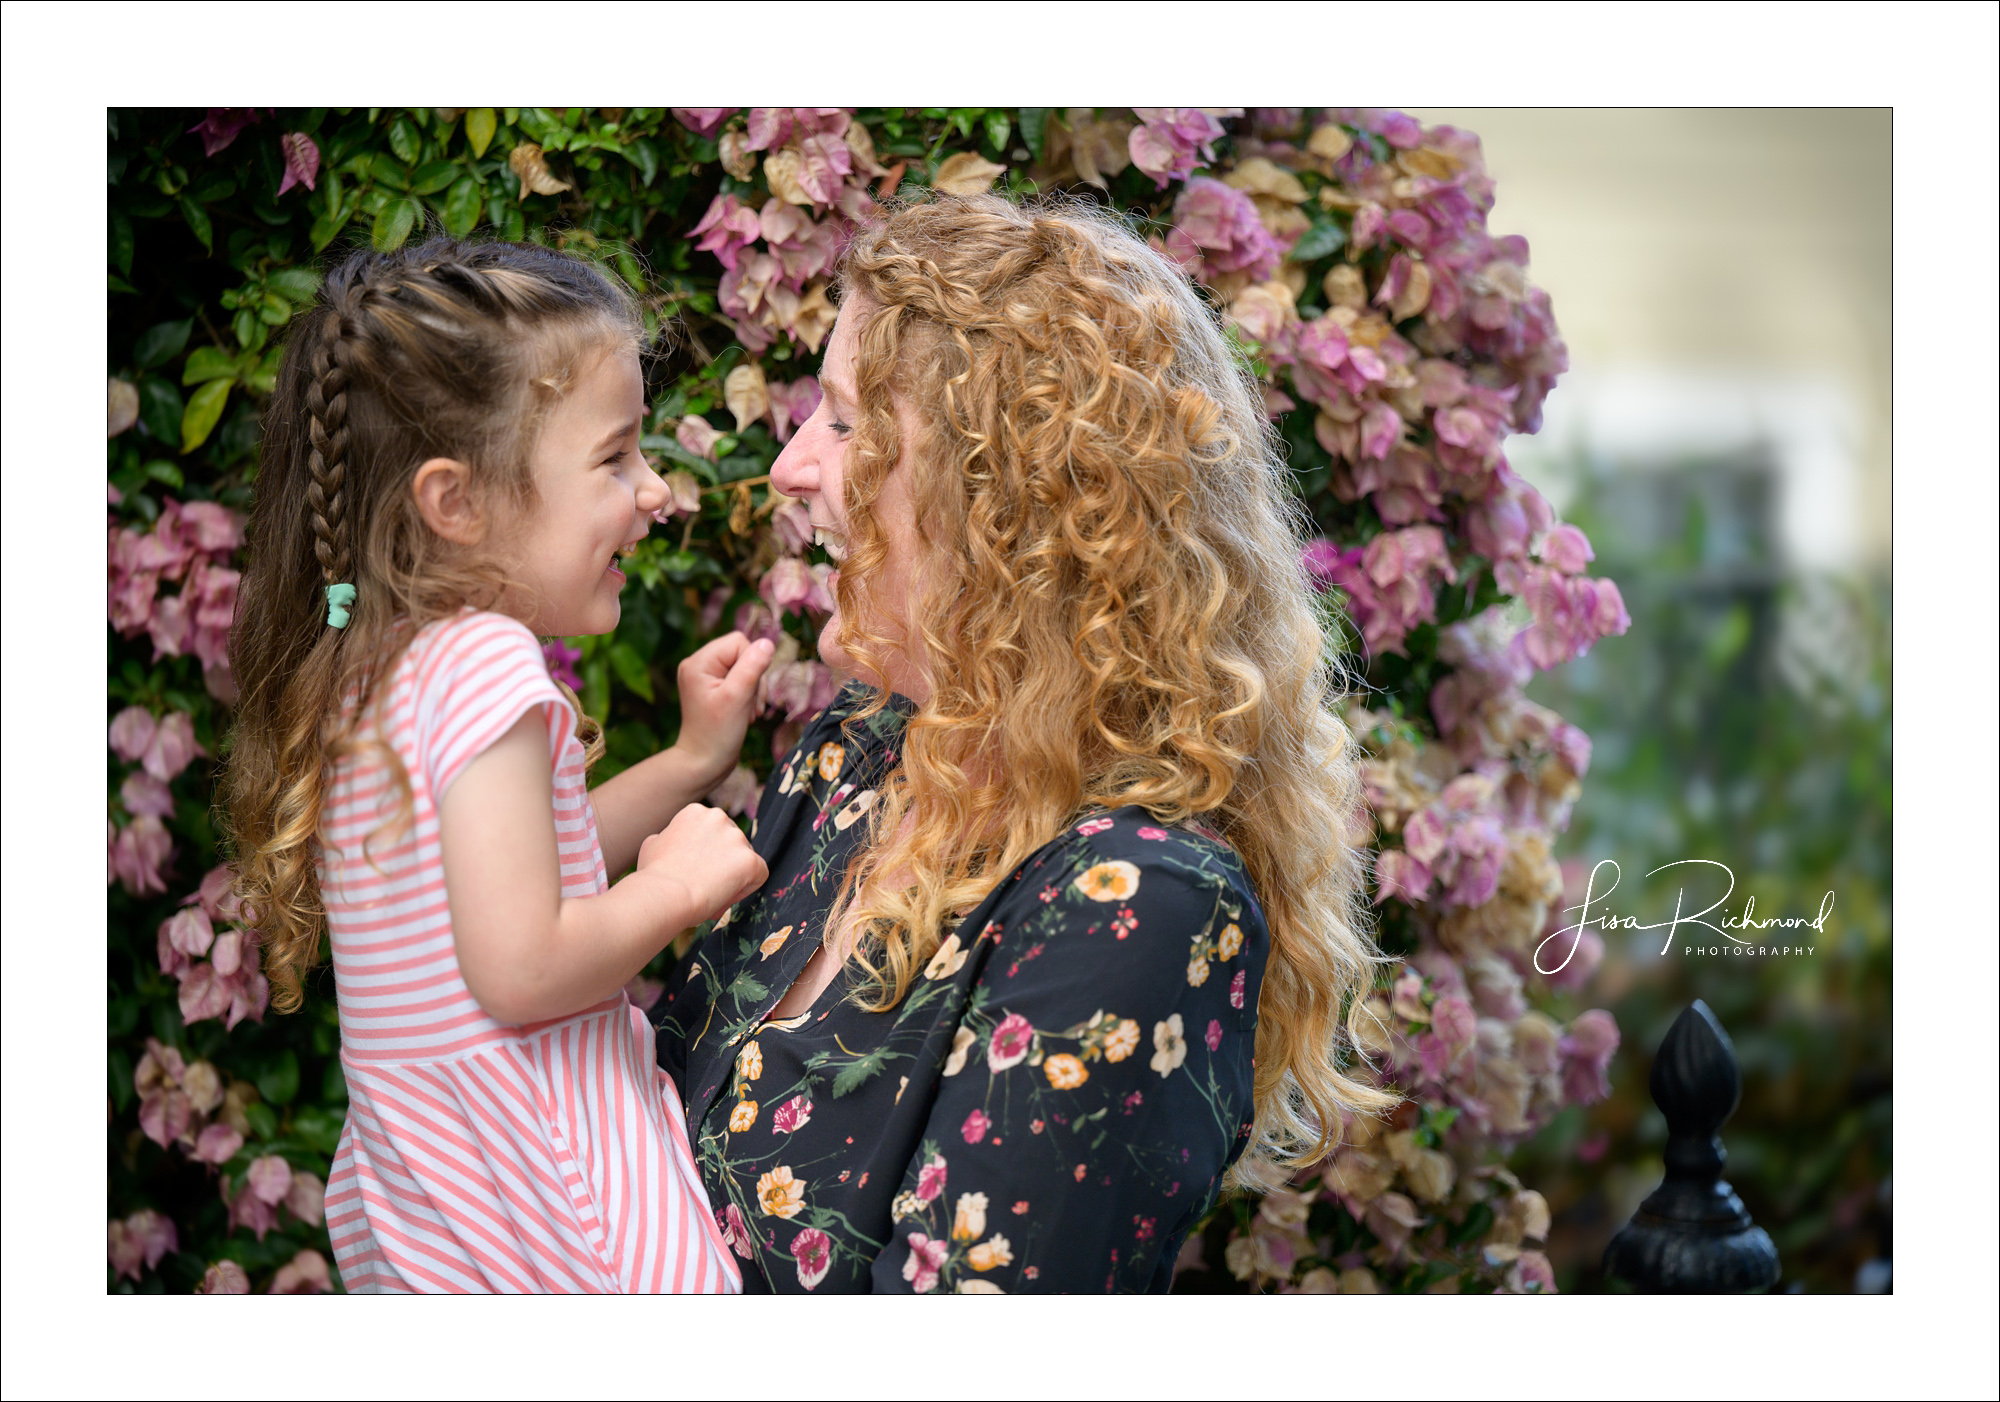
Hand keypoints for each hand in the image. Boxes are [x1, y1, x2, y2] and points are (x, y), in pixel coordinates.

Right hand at [636, 803, 767, 921]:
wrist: (664, 894)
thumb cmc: (654, 875)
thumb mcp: (652, 844)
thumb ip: (669, 836)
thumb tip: (670, 839)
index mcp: (696, 812)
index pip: (713, 832)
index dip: (706, 855)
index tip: (694, 871)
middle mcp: (719, 817)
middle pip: (731, 844)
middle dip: (722, 864)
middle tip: (704, 885)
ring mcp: (737, 838)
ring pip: (745, 859)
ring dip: (733, 877)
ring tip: (710, 894)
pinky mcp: (750, 860)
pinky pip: (758, 876)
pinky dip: (745, 889)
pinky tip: (723, 897)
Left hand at [672, 631, 775, 788]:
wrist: (703, 764)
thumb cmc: (717, 734)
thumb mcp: (738, 698)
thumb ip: (752, 667)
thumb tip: (767, 643)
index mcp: (698, 662)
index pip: (739, 642)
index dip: (752, 664)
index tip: (748, 693)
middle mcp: (698, 664)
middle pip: (742, 653)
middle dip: (753, 679)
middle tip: (749, 706)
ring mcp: (705, 677)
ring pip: (745, 666)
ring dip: (753, 689)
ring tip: (748, 712)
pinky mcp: (714, 688)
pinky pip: (740, 679)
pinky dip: (748, 695)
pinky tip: (746, 713)